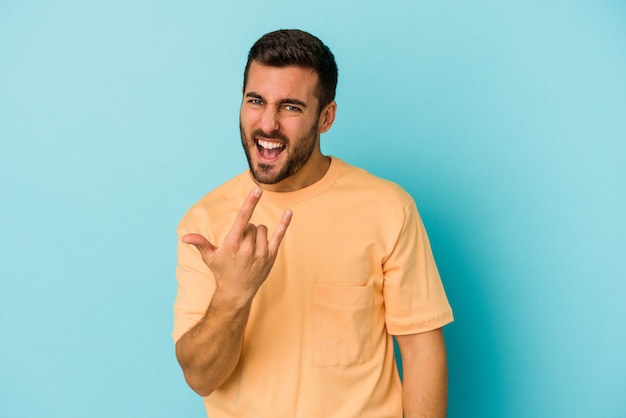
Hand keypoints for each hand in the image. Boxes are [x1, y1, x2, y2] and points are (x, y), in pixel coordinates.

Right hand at [182, 187, 291, 303]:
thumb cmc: (222, 271)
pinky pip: (280, 235)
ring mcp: (261, 252)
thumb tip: (185, 238)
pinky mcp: (270, 256)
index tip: (257, 190)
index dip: (250, 202)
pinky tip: (289, 213)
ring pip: (263, 229)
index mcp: (232, 244)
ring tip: (249, 247)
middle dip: (246, 230)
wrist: (236, 292)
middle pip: (252, 224)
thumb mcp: (209, 257)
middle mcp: (248, 248)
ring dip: (257, 233)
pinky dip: (284, 224)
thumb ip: (200, 243)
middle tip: (240, 245)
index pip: (243, 218)